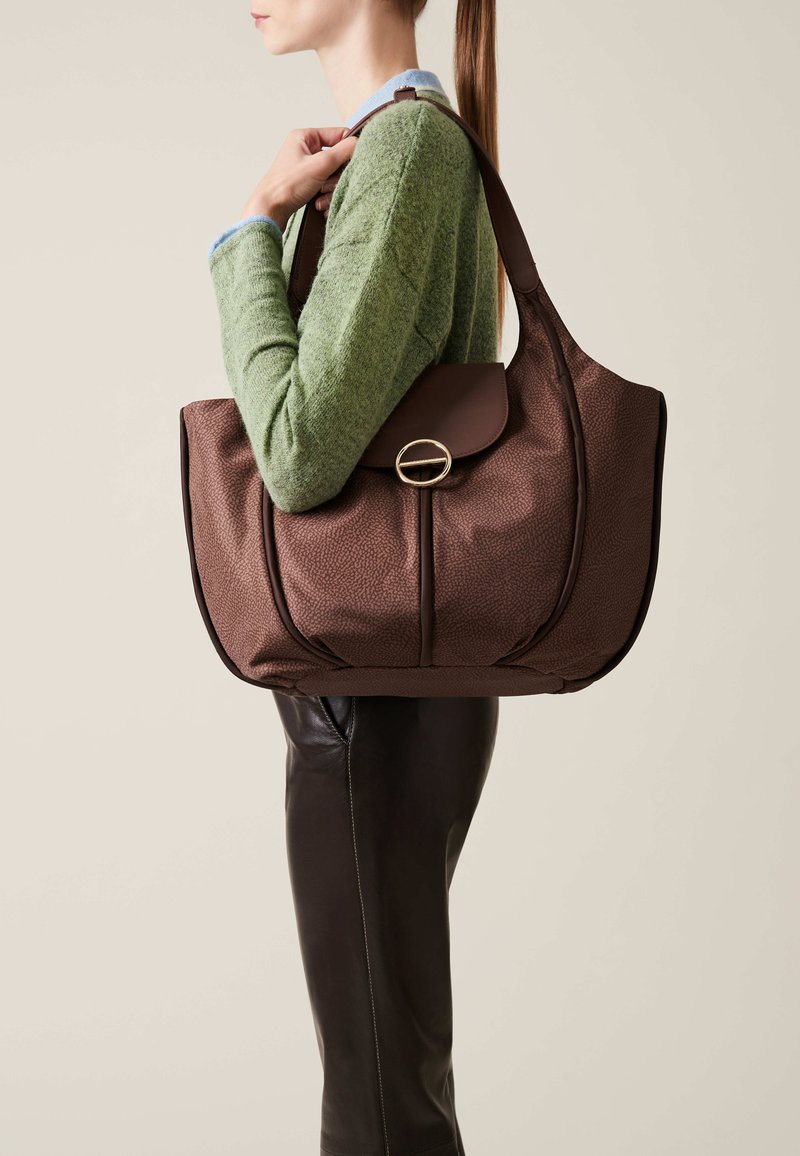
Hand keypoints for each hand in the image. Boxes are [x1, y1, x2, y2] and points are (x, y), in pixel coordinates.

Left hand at [241, 126, 358, 228]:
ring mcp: (305, 168)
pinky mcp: (305, 184)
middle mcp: (304, 150)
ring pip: (332, 175)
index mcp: (304, 137)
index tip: (353, 161)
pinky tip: (319, 205)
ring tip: (321, 196)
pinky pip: (325, 186)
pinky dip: (325, 196)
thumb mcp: (320, 164)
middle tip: (327, 183)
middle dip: (336, 175)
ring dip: (330, 189)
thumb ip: (343, 151)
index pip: (338, 135)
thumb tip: (360, 142)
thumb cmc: (287, 186)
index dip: (348, 148)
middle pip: (336, 158)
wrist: (270, 211)